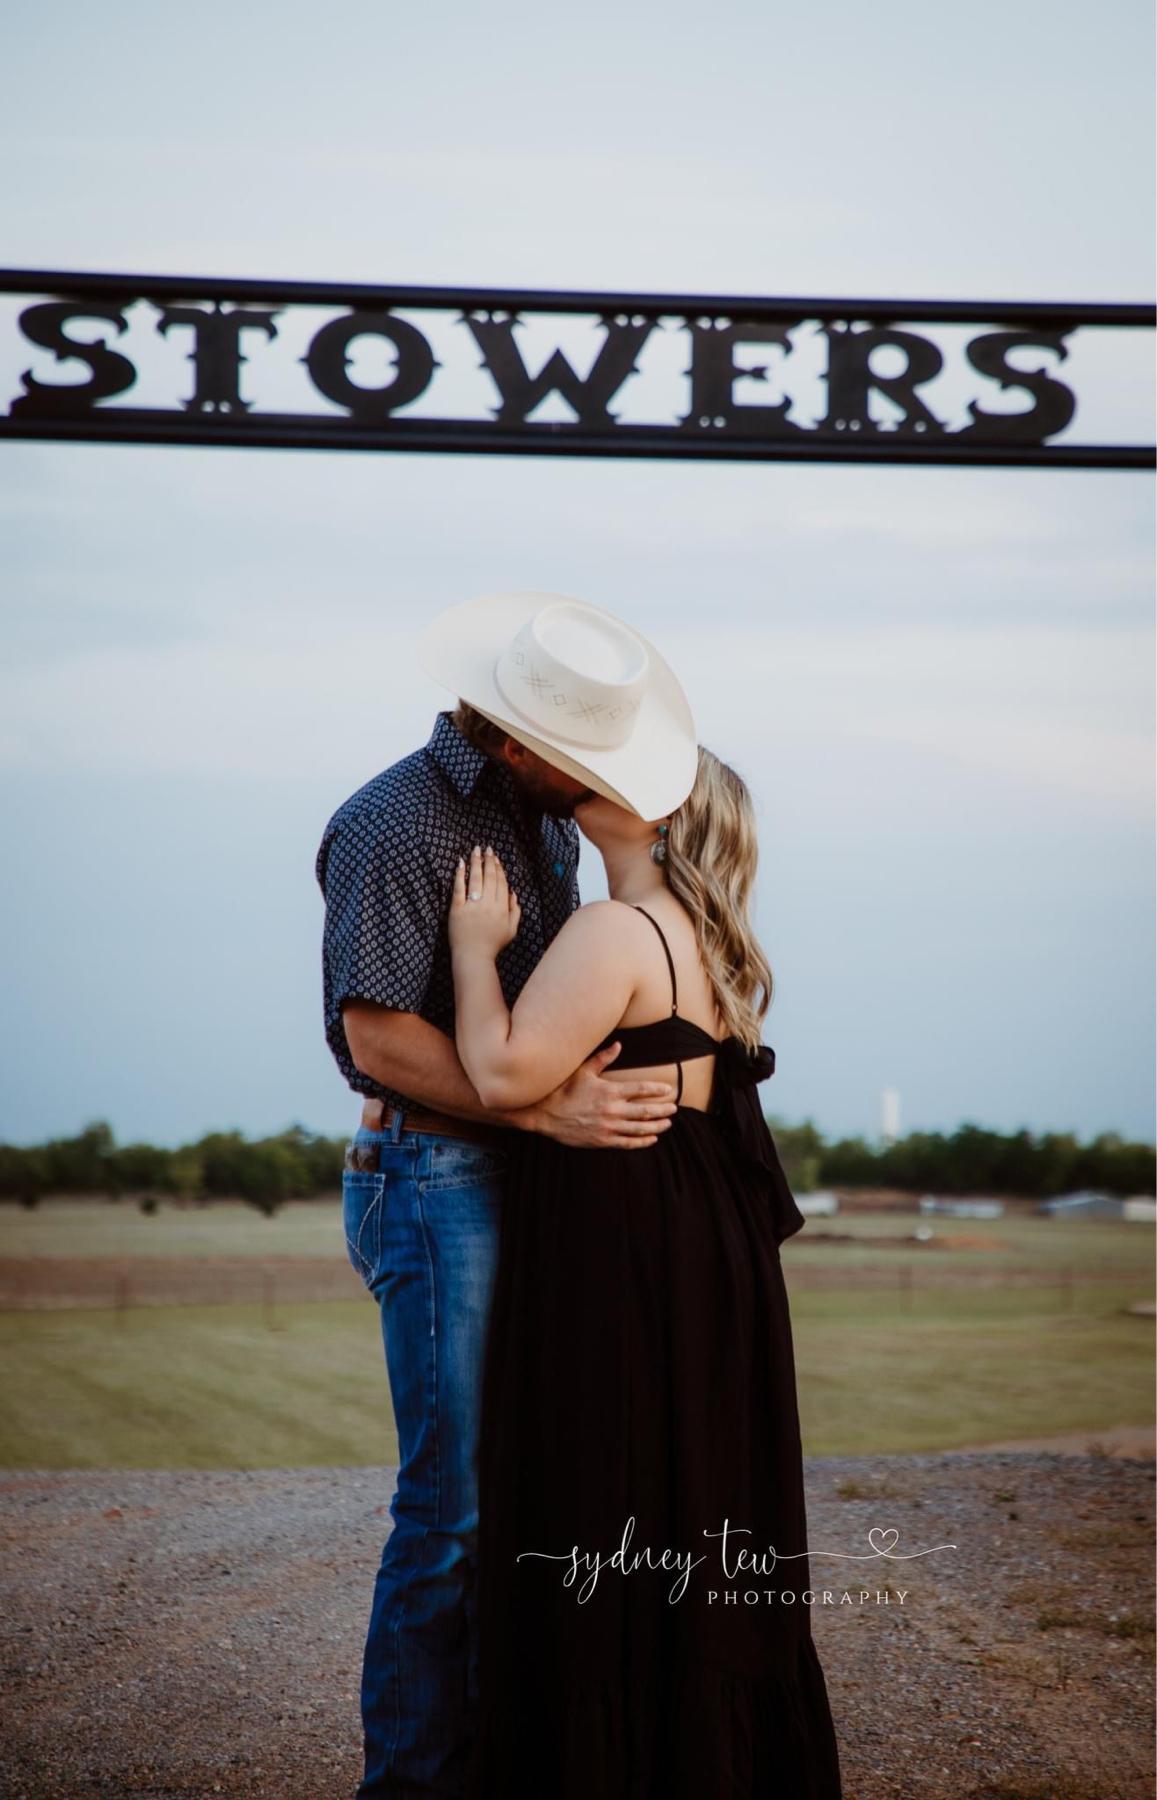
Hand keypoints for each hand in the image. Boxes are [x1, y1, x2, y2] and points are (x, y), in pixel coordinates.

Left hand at [450, 844, 521, 957]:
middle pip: (490, 878)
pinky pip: (459, 889)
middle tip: (487, 848)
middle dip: (489, 861)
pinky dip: (460, 875)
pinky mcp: (457, 909)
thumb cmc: (493, 945)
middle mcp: (488, 905)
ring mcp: (472, 906)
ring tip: (475, 850)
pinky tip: (460, 864)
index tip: (496, 858)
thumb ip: (516, 911)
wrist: (473, 957)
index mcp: (502, 908)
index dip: (499, 869)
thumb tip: (514, 893)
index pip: (501, 883)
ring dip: (476, 862)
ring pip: (476, 879)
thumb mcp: (512, 930)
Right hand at [518, 1042, 678, 1148]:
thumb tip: (618, 1045)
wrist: (545, 1114)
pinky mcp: (602, 1140)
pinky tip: (651, 1139)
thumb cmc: (563, 1089)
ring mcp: (608, 1127)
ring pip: (639, 1128)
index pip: (641, 1090)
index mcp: (610, 1091)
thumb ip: (603, 1058)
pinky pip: (627, 1143)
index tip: (668, 1090)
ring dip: (656, 1126)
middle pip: (645, 1111)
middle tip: (674, 1108)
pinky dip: (642, 1142)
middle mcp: (612, 1110)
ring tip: (667, 1123)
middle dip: (662, 1109)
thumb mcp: (583, 1070)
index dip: (657, 1090)